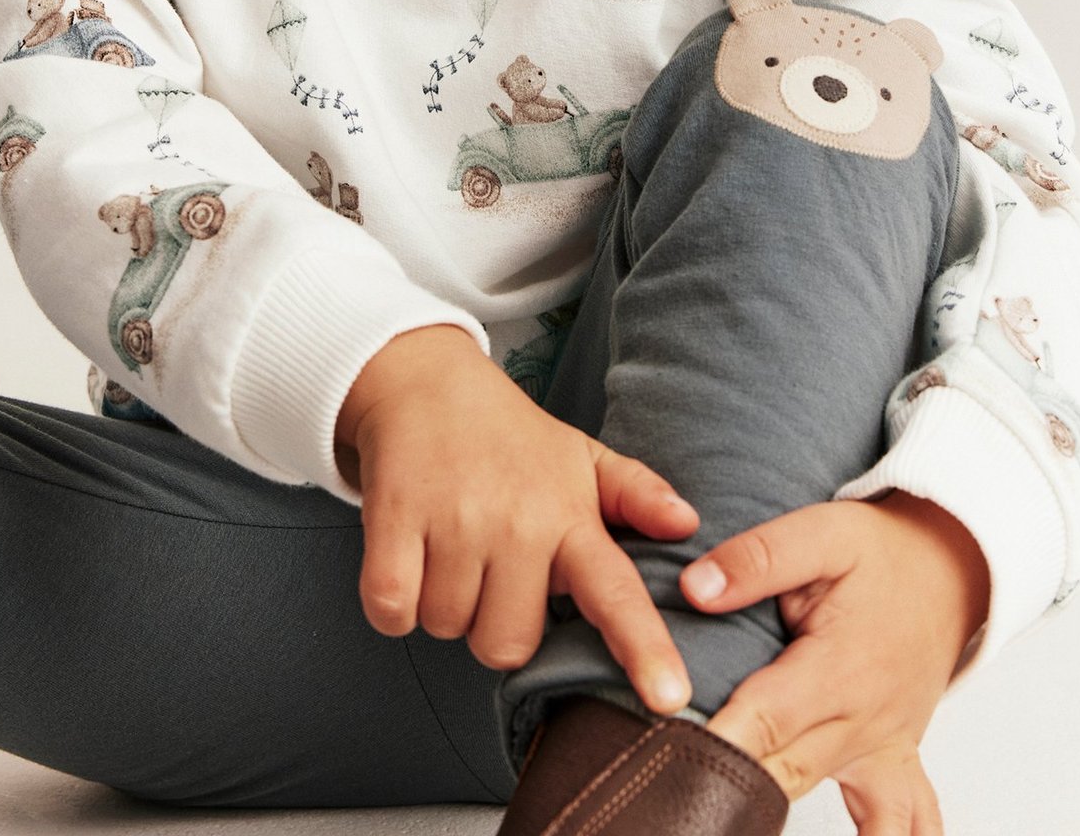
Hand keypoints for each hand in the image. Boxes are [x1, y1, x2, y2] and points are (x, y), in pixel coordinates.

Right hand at [338, 325, 702, 714]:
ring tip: (450, 546)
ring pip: (447, 628)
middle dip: (492, 620)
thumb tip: (687, 523)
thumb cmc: (509, 437)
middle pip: (506, 645)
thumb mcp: (580, 457)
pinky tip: (409, 553)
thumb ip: (635, 494)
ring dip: (441, 603)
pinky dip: (392, 601)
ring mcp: (454, 521)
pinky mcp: (394, 520)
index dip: (643, 648)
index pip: (616, 593)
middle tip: (489, 566)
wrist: (425, 384)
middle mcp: (518, 522)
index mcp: (570, 516)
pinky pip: (392, 612)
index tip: (669, 697)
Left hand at [678, 492, 990, 832]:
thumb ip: (758, 558)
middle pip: (783, 771)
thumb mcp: (821, 532)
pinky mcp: (891, 764)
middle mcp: (861, 721)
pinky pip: (902, 825)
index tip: (673, 755)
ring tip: (724, 821)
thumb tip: (697, 588)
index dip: (719, 741)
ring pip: (821, 798)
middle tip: (674, 793)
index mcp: (839, 666)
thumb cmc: (879, 553)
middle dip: (727, 782)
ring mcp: (878, 750)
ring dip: (773, 813)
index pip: (767, 717)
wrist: (947, 571)